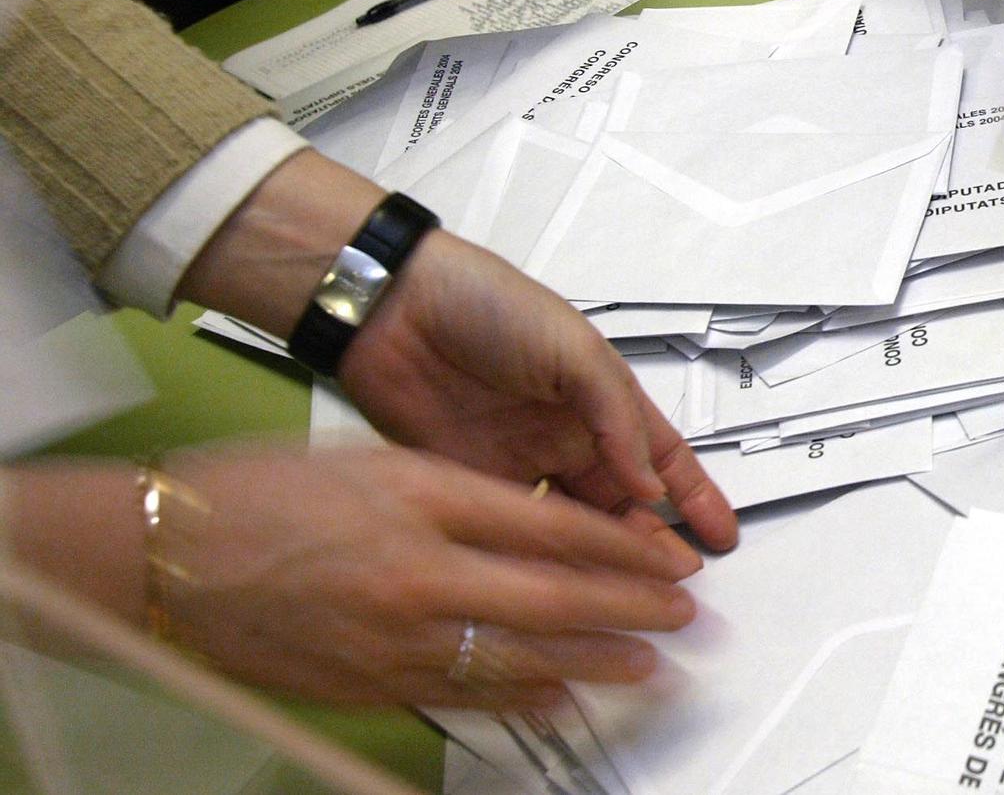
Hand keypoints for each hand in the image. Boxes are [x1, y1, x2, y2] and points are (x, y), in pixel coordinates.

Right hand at [149, 448, 694, 708]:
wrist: (163, 551)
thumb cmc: (257, 493)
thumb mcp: (376, 462)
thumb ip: (464, 494)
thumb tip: (540, 525)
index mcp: (425, 501)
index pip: (555, 528)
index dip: (624, 549)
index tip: (669, 557)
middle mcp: (418, 573)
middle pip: (554, 597)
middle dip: (632, 610)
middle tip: (684, 616)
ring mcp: (394, 637)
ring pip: (520, 657)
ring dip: (594, 663)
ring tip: (649, 665)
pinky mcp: (367, 683)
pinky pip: (463, 695)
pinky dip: (520, 698)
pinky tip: (559, 696)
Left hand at [339, 229, 739, 558]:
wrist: (393, 309)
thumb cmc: (488, 306)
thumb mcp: (573, 349)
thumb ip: (617, 418)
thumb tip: (652, 486)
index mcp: (600, 401)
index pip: (661, 459)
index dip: (694, 499)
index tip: (722, 538)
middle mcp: (565, 440)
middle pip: (621, 507)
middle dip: (653, 548)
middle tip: (677, 593)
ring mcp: (517, 468)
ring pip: (570, 532)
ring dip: (599, 567)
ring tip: (627, 605)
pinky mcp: (468, 488)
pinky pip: (512, 537)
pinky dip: (536, 566)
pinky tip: (557, 594)